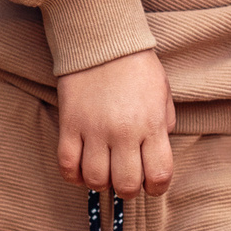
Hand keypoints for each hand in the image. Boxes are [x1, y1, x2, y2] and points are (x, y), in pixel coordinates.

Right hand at [56, 48, 175, 194]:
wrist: (102, 41)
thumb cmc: (137, 68)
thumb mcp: (163, 95)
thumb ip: (163, 128)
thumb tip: (155, 156)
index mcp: (151, 125)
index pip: (159, 175)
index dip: (157, 188)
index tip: (152, 183)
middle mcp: (123, 132)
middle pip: (126, 185)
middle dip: (128, 189)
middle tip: (126, 178)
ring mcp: (94, 130)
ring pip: (94, 180)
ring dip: (100, 182)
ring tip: (104, 169)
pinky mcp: (69, 125)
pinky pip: (66, 166)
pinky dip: (73, 175)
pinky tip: (81, 167)